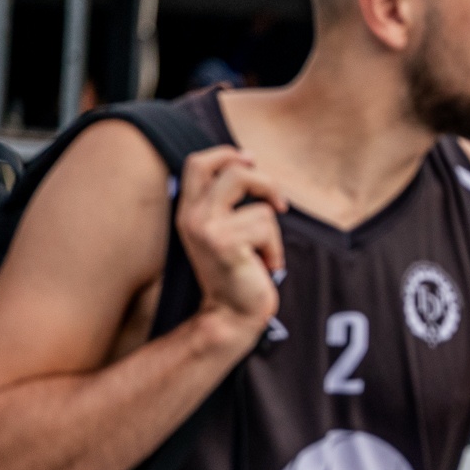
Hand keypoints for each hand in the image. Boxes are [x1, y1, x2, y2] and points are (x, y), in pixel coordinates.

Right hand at [177, 145, 288, 341]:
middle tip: (279, 204)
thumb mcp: (225, 232)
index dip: (226, 154)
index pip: (198, 163)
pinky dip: (275, 249)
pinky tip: (264, 266)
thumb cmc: (236, 274)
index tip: (250, 160)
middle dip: (265, 182)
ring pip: (259, 206)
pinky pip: (267, 227)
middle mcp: (193, 217)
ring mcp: (206, 229)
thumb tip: (249, 163)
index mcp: (189, 211)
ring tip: (263, 253)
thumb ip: (228, 203)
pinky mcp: (224, 243)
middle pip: (233, 171)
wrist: (230, 316)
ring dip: (273, 232)